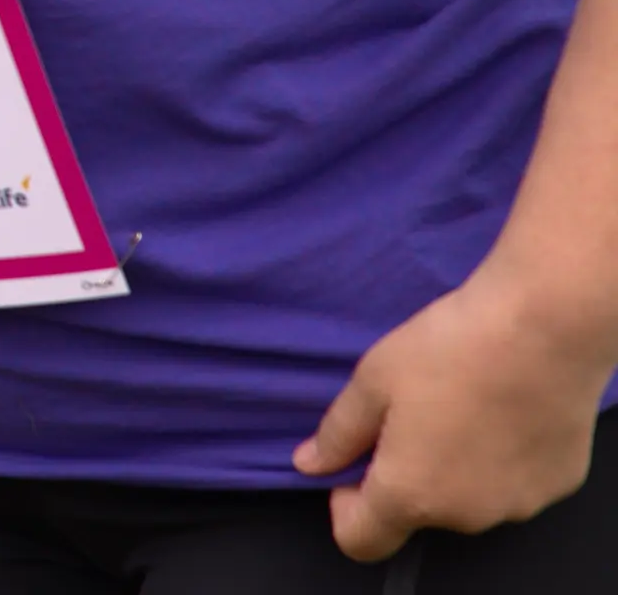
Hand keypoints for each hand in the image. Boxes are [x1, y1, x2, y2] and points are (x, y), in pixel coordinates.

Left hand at [298, 262, 616, 559]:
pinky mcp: (558, 484)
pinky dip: (501, 461)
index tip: (354, 469)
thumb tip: (311, 465)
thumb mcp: (372, 382)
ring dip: (454, 471)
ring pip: (469, 500)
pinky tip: (502, 412)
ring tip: (460, 408)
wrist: (544, 327)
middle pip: (419, 514)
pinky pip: (514, 484)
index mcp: (410, 496)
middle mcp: (466, 516)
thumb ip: (338, 434)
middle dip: (406, 477)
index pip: (361, 541)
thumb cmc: (447, 350)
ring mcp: (519, 505)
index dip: (346, 510)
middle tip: (412, 418)